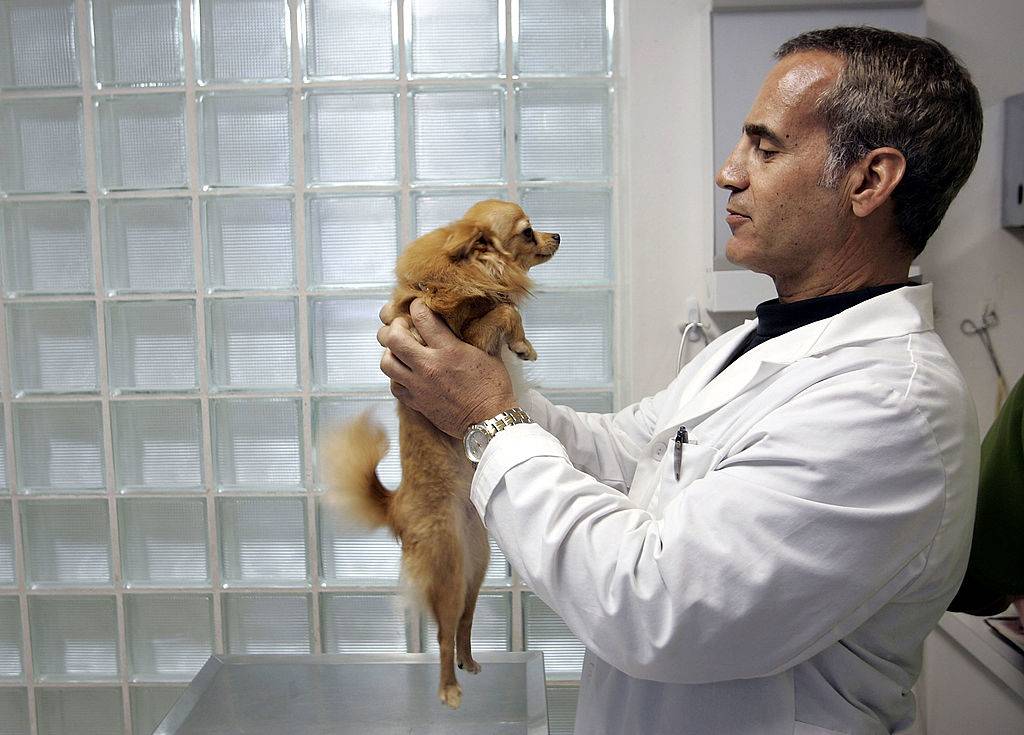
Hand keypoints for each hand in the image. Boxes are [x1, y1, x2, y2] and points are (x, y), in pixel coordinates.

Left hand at [377, 299, 517, 437]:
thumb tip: (473, 320)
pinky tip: (405, 373)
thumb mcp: (488, 354)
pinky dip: (395, 377)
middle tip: (401, 327)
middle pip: (394, 339)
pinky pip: (394, 386)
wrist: (490, 421)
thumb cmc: (493, 389)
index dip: (416, 306)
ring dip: (390, 353)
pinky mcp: (416, 403)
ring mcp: (420, 386)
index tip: (418, 306)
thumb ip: (474, 335)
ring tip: (399, 351)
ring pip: (386, 362)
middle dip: (394, 327)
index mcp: (449, 350)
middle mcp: (429, 366)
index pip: (422, 317)